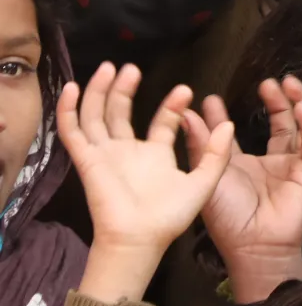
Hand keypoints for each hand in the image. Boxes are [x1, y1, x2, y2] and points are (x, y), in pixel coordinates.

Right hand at [64, 65, 233, 301]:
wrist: (141, 238)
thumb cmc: (170, 217)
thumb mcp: (203, 182)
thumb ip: (216, 154)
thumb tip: (227, 124)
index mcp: (156, 155)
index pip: (161, 122)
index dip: (172, 105)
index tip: (185, 90)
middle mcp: (128, 151)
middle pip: (121, 112)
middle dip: (125, 90)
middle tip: (132, 67)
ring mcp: (105, 154)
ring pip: (96, 115)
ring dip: (99, 91)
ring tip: (110, 68)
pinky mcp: (87, 160)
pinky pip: (72, 131)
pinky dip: (68, 110)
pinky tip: (71, 88)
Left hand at [186, 80, 301, 304]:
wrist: (252, 243)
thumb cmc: (228, 217)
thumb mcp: (207, 174)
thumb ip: (200, 143)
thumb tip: (184, 114)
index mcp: (241, 165)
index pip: (237, 133)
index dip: (225, 115)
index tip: (210, 99)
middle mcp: (269, 162)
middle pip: (279, 124)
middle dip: (274, 101)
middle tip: (267, 82)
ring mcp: (291, 166)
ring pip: (300, 127)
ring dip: (296, 103)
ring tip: (287, 84)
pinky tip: (301, 106)